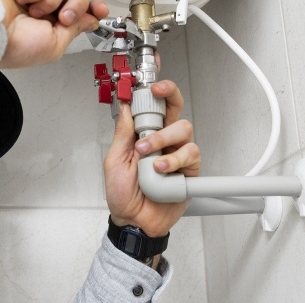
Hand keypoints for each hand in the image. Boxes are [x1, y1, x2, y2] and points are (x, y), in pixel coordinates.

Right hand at [0, 0, 109, 68]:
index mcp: (54, 24)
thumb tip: (90, 19)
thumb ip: (75, 29)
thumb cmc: (16, 47)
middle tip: (63, 17)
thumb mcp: (55, 45)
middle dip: (76, 4)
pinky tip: (23, 0)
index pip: (80, 9)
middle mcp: (46, 6)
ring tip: (36, 11)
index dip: (93, 7)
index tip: (100, 10)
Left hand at [103, 57, 199, 236]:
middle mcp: (163, 140)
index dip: (155, 90)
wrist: (134, 221)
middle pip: (175, 107)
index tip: (149, 82)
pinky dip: (174, 160)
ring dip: (163, 139)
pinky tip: (162, 169)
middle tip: (157, 94)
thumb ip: (122, 133)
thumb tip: (125, 107)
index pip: (152, 106)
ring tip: (148, 156)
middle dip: (169, 95)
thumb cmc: (123, 194)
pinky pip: (190, 154)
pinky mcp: (189, 170)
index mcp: (143, 134)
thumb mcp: (114, 160)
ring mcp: (177, 153)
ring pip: (183, 129)